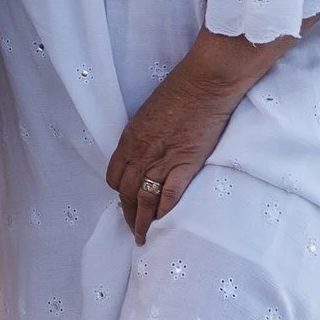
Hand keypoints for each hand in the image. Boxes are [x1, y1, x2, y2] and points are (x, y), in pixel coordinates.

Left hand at [105, 28, 295, 240]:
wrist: (205, 83)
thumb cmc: (180, 90)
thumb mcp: (149, 112)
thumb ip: (143, 135)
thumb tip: (145, 151)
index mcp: (130, 138)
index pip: (114, 175)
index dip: (119, 192)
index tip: (125, 201)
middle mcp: (140, 153)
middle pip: (126, 192)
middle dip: (127, 212)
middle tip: (133, 227)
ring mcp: (162, 160)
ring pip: (144, 199)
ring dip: (142, 221)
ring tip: (144, 237)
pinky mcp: (185, 165)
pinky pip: (170, 197)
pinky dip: (165, 213)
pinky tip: (164, 225)